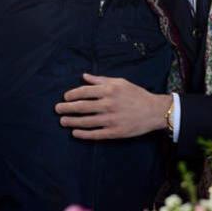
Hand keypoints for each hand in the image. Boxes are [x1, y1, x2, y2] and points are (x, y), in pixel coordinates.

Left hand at [55, 73, 171, 139]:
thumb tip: (84, 76)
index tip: (65, 97)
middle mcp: (108, 104)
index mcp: (109, 90)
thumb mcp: (120, 82)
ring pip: (86, 121)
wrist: (153, 111)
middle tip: (57, 109)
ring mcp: (111, 119)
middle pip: (82, 107)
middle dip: (67, 108)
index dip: (72, 95)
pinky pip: (95, 134)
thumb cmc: (136, 94)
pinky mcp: (114, 132)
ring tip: (62, 121)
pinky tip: (75, 132)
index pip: (84, 92)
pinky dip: (83, 134)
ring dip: (71, 121)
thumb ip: (101, 80)